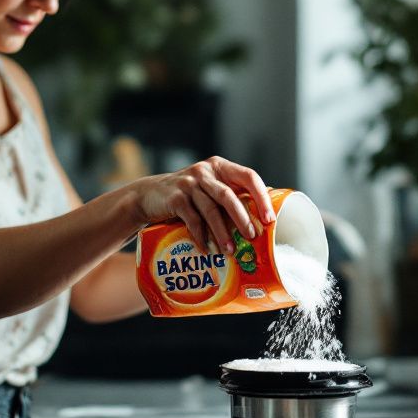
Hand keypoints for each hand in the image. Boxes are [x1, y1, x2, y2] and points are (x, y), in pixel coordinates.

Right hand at [130, 156, 274, 254]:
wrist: (149, 196)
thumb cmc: (188, 196)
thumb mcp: (209, 189)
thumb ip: (230, 195)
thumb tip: (262, 216)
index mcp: (220, 167)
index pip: (248, 176)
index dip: (261, 197)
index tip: (268, 218)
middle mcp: (205, 171)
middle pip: (229, 195)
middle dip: (242, 218)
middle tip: (252, 236)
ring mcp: (188, 184)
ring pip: (211, 210)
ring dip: (222, 233)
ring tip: (229, 251)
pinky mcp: (175, 198)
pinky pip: (192, 220)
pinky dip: (201, 236)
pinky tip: (206, 249)